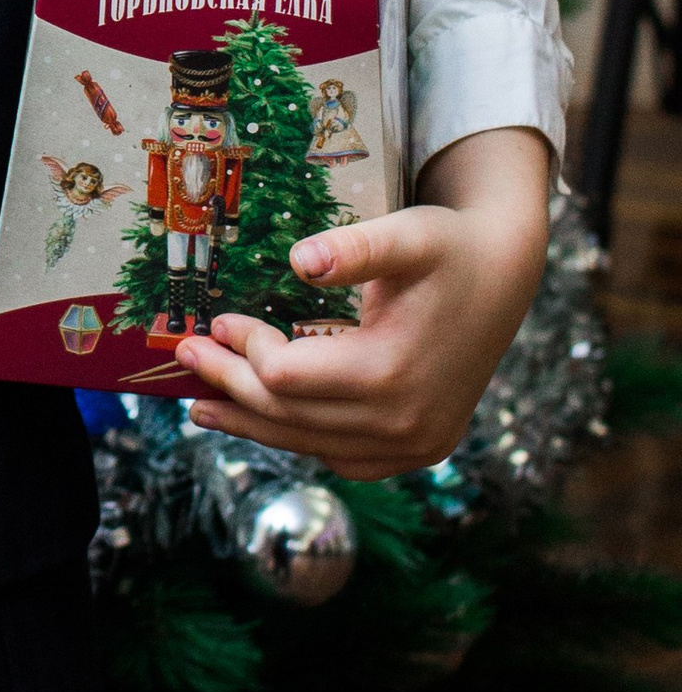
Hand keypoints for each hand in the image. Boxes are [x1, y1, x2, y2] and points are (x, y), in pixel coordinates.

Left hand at [170, 126, 553, 479]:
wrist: (505, 278)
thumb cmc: (449, 248)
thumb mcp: (408, 234)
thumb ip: (356, 247)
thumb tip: (300, 260)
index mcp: (392, 372)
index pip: (287, 377)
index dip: (244, 349)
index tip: (216, 321)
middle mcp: (404, 422)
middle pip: (289, 417)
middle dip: (229, 388)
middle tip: (185, 362)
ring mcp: (414, 445)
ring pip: (311, 444)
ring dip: (253, 425)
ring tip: (204, 407)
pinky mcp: (419, 449)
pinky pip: (344, 458)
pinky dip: (300, 439)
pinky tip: (269, 422)